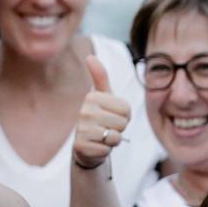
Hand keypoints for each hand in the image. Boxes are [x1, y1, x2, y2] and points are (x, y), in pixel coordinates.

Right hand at [73, 56, 130, 170]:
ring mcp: (81, 130)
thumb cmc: (99, 118)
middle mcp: (84, 112)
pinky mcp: (81, 147)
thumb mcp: (102, 96)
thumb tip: (90, 56)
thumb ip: (100, 76)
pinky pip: (108, 149)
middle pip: (122, 122)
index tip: (112, 116)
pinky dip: (106, 150)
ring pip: (116, 136)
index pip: (126, 109)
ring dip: (113, 140)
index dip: (124, 116)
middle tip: (107, 128)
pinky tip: (96, 146)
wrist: (87, 146)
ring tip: (102, 137)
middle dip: (119, 128)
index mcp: (91, 97)